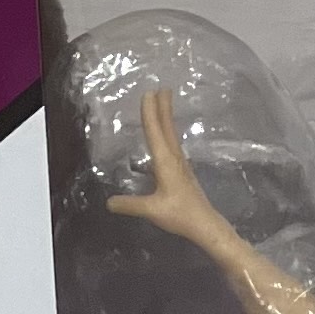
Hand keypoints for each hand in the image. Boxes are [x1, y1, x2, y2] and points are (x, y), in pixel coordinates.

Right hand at [107, 88, 223, 247]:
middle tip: (161, 88)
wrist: (206, 225)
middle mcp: (174, 158)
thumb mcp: (152, 210)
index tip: (148, 93)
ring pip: (171, 136)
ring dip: (167, 118)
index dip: (150, 112)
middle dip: (163, 107)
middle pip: (167, 128)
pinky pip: (173, 147)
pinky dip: (168, 135)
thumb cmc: (180, 215)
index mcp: (165, 162)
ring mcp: (181, 165)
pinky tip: (165, 138)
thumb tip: (109, 203)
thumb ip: (130, 205)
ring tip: (164, 103)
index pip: (155, 132)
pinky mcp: (184, 173)